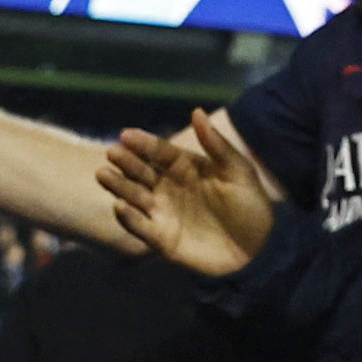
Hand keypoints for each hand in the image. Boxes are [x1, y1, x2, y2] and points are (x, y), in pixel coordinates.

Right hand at [97, 114, 276, 278]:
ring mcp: (164, 213)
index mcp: (186, 168)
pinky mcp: (162, 239)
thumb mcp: (238, 171)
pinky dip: (128, 218)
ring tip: (103, 174)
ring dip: (119, 186)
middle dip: (127, 162)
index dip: (144, 144)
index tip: (125, 134)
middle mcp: (170, 188)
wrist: (258, 249)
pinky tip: (119, 206)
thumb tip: (196, 111)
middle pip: (142, 172)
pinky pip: (140, 227)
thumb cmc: (250, 206)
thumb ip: (216, 145)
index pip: (160, 152)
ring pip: (135, 196)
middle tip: (112, 153)